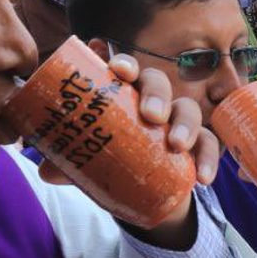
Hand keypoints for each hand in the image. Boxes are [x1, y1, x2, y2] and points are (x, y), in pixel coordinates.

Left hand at [39, 55, 218, 232]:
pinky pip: (210, 144)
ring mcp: (178, 121)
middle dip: (157, 94)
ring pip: (189, 108)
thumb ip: (70, 164)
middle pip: (159, 82)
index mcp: (124, 95)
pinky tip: (204, 178)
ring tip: (177, 145)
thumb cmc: (114, 161)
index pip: (125, 70)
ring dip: (186, 124)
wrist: (145, 193)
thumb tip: (46, 171)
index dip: (124, 64)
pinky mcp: (198, 144)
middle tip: (151, 115)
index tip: (119, 70)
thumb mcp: (91, 163)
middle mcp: (153, 101)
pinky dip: (209, 159)